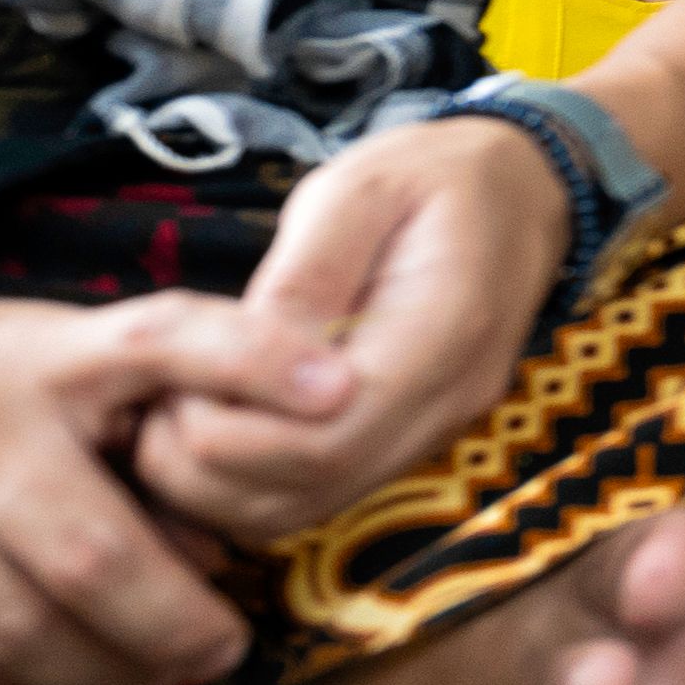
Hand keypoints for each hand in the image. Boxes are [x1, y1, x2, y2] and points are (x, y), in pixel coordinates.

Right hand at [0, 282, 341, 684]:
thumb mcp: (40, 352)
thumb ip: (131, 418)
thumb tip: (221, 535)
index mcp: (37, 356)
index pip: (159, 339)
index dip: (254, 360)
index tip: (341, 391)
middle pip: (94, 557)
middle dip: (174, 626)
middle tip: (217, 651)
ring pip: (15, 633)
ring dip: (98, 679)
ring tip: (141, 682)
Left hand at [130, 118, 569, 540]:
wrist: (522, 188)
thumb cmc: (433, 175)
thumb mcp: (360, 188)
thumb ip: (305, 274)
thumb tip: (245, 355)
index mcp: (442, 336)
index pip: (325, 439)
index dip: (230, 432)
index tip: (177, 376)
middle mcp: (447, 405)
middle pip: (312, 489)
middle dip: (210, 465)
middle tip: (161, 398)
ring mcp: (435, 430)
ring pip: (309, 508)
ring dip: (223, 484)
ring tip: (183, 408)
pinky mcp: (410, 439)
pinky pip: (322, 492)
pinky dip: (253, 480)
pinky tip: (224, 419)